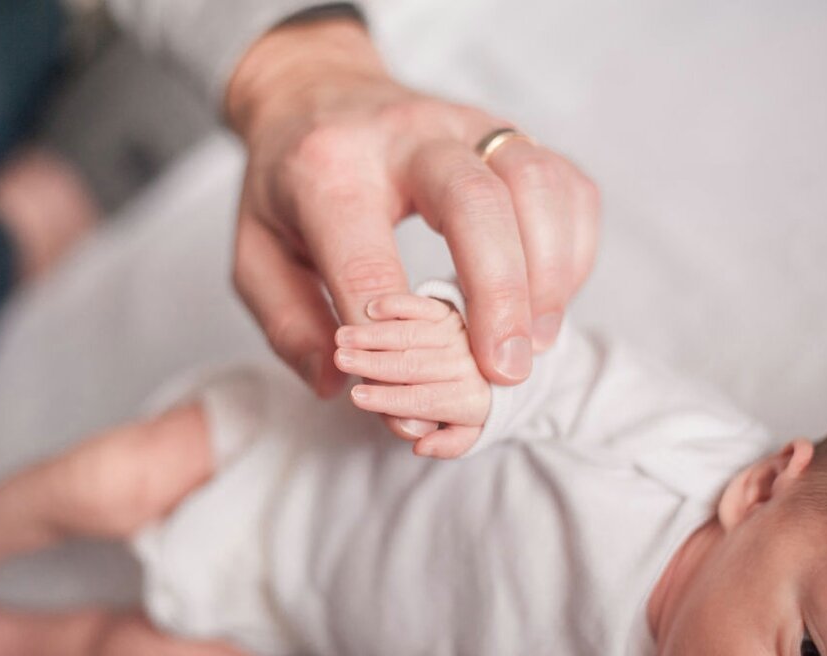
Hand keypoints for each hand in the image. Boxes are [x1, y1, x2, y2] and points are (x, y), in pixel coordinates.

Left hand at [227, 18, 599, 439]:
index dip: (392, 335)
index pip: (366, 258)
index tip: (405, 393)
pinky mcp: (506, 133)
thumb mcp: (254, 254)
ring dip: (548, 270)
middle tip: (504, 371)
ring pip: (534, 180)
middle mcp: (405, 136)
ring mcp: (465, 125)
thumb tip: (340, 383)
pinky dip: (572, 246)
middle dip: (500, 294)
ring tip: (536, 340)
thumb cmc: (288, 183)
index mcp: (329, 169)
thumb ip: (288, 323)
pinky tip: (550, 297)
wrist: (317, 92)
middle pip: (473, 201)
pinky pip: (564, 182)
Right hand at [334, 294, 489, 458]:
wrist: (502, 370)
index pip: (424, 400)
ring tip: (345, 338)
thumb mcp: (470, 430)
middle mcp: (471, 364)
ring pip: (414, 334)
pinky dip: (399, 305)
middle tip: (343, 360)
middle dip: (374, 363)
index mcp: (476, 399)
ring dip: (376, 334)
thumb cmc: (471, 404)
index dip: (388, 398)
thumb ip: (450, 441)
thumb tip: (423, 446)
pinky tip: (374, 309)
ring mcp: (461, 333)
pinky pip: (425, 305)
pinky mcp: (451, 310)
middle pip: (415, 365)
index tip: (357, 396)